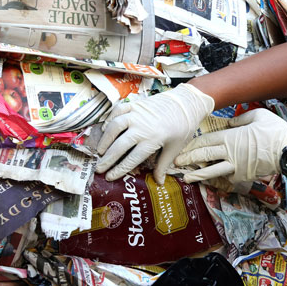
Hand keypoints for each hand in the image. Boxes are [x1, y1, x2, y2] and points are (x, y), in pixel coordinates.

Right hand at [96, 83, 213, 181]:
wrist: (187, 103)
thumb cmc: (183, 127)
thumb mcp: (175, 148)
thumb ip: (163, 165)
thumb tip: (159, 183)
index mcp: (152, 140)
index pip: (132, 158)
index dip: (119, 169)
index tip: (109, 177)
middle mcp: (141, 127)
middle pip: (119, 145)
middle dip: (108, 159)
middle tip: (99, 168)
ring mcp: (137, 114)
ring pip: (115, 126)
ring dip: (106, 139)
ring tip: (100, 151)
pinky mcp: (135, 104)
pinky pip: (118, 111)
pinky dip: (110, 118)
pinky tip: (106, 128)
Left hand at [175, 108, 286, 185]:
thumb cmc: (275, 132)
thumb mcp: (258, 116)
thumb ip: (240, 119)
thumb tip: (230, 123)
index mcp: (230, 136)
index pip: (205, 140)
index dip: (192, 144)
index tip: (182, 147)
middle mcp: (229, 152)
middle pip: (203, 156)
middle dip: (188, 159)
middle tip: (176, 163)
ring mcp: (235, 166)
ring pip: (211, 171)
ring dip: (197, 175)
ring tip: (186, 178)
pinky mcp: (243, 176)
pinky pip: (228, 176)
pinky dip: (220, 177)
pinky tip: (212, 179)